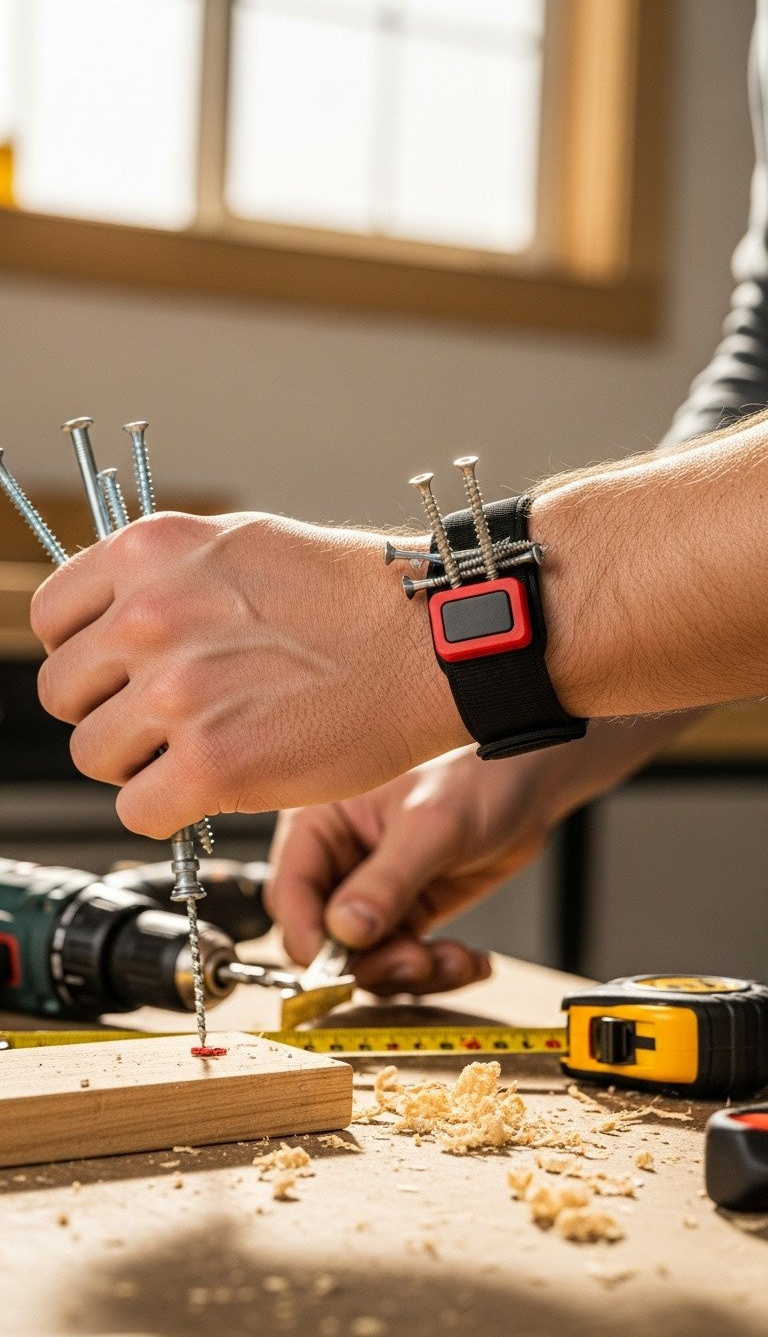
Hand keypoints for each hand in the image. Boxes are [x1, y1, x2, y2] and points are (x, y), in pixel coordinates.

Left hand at [30, 512, 467, 837]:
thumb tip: (114, 615)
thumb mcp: (243, 543)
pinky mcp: (212, 765)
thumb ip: (166, 575)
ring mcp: (176, 693)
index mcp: (149, 552)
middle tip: (164, 719)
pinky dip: (168, 810)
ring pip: (93, 757)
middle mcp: (149, 616)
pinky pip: (136, 811)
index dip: (84, 653)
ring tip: (197, 750)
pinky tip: (211, 788)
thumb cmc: (356, 595)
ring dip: (137, 764)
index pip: (51, 618)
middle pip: (63, 694)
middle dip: (108, 711)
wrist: (431, 642)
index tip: (117, 673)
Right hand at [268, 744, 567, 993]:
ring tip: (453, 960)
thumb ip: (387, 880)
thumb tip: (345, 932)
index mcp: (321, 823)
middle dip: (368, 962)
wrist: (530, 778)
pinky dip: (437, 971)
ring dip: (409, 972)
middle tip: (414, 962)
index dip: (309, 937)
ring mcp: (374, 891)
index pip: (291, 893)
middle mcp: (339, 860)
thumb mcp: (430, 823)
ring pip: (367, 959)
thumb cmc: (477, 771)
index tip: (341, 968)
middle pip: (324, 938)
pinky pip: (406, 959)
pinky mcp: (409, 912)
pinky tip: (470, 961)